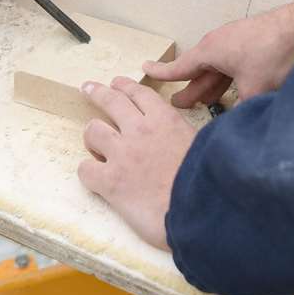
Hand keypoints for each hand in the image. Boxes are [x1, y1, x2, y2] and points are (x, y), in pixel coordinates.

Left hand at [77, 77, 196, 249]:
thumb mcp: (203, 145)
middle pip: (111, 101)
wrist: (199, 211)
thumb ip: (184, 135)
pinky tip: (96, 177)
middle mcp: (139, 130)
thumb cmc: (207, 182)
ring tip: (96, 146)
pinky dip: (89, 172)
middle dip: (98, 93)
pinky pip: (85, 169)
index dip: (125, 86)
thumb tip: (180, 137)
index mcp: (165, 120)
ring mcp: (122, 154)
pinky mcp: (109, 181)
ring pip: (92, 131)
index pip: (139, 94)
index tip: (116, 83)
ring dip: (94, 137)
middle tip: (88, 88)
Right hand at [143, 0, 293, 108]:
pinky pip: (232, 66)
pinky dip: (228, 80)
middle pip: (199, 71)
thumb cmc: (274, 52)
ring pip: (218, 70)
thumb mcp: (253, 89)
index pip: (179, 67)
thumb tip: (235, 130)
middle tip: (178, 102)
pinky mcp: (253, 46)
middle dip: (189, 88)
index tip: (144, 70)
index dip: (162, 73)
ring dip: (210, 86)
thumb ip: (239, 111)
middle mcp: (219, 45)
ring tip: (203, 101)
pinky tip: (235, 92)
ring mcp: (236, 43)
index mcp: (210, 51)